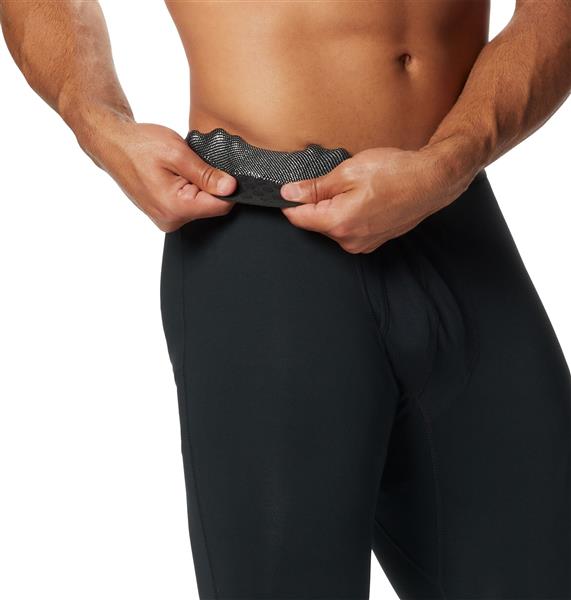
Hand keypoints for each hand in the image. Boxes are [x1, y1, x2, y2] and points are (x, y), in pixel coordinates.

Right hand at [78, 118, 236, 231]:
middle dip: (209, 185)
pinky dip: (188, 190)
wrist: (112, 144)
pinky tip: (174, 177)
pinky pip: (188, 205)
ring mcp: (166, 220)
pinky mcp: (164, 215)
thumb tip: (230, 188)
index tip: (220, 170)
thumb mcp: (178, 153)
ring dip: (197, 186)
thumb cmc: (139, 145)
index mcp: (175, 208)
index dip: (227, 187)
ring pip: (200, 205)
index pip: (220, 206)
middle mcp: (170, 220)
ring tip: (178, 169)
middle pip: (210, 207)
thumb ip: (207, 174)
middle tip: (190, 165)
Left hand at [279, 143, 472, 252]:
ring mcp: (362, 244)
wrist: (432, 181)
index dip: (291, 201)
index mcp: (339, 223)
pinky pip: (349, 230)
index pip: (299, 218)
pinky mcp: (372, 242)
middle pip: (316, 223)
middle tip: (336, 180)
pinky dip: (349, 215)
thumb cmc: (396, 173)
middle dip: (317, 202)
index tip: (289, 189)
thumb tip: (289, 193)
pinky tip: (365, 199)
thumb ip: (315, 187)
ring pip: (333, 226)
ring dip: (334, 208)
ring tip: (357, 189)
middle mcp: (349, 240)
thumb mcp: (348, 171)